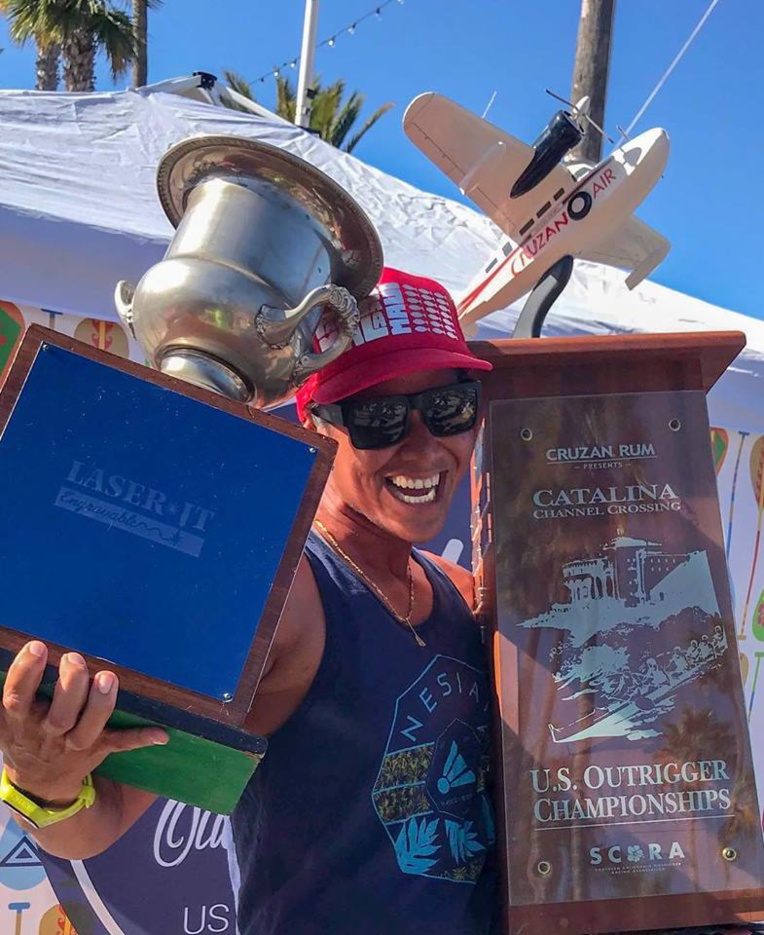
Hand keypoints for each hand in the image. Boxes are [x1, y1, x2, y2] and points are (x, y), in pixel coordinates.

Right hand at [0, 641, 167, 805]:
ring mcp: (74, 744)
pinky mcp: (98, 749)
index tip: (38, 646)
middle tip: (74, 659)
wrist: (38, 782)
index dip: (25, 673)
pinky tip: (161, 733)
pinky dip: (140, 738)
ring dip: (100, 705)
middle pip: (59, 716)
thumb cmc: (23, 732)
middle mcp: (48, 733)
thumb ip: (9, 687)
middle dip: (69, 687)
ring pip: (87, 730)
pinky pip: (120, 745)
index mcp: (21, 721)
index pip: (17, 698)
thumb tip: (15, 647)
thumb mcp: (6, 716)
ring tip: (108, 677)